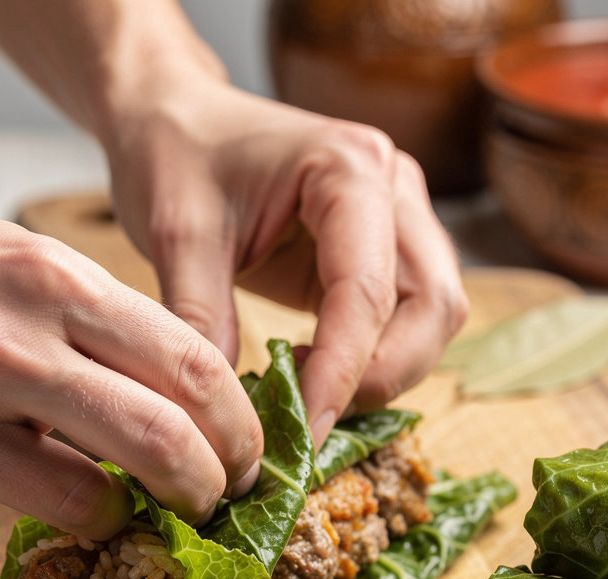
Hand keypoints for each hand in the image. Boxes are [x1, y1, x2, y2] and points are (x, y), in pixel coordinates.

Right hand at [0, 158, 261, 536]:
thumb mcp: (13, 268)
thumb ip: (90, 334)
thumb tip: (160, 409)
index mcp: (61, 273)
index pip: (195, 352)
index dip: (241, 416)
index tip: (246, 447)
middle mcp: (35, 319)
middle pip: (188, 404)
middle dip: (233, 464)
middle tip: (233, 491)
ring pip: (141, 453)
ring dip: (184, 496)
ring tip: (183, 511)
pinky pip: (60, 499)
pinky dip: (102, 519)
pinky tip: (99, 517)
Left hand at [106, 77, 467, 444]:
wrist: (176, 116)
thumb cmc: (174, 154)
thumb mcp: (175, 235)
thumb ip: (202, 320)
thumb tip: (225, 414)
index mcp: (348, 167)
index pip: (369, 292)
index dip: (342, 373)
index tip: (303, 432)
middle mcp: (392, 188)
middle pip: (433, 308)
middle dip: (380, 377)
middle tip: (310, 417)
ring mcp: (397, 219)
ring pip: (432, 320)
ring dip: (383, 373)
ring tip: (305, 392)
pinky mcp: (383, 252)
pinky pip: (405, 321)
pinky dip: (370, 360)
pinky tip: (310, 372)